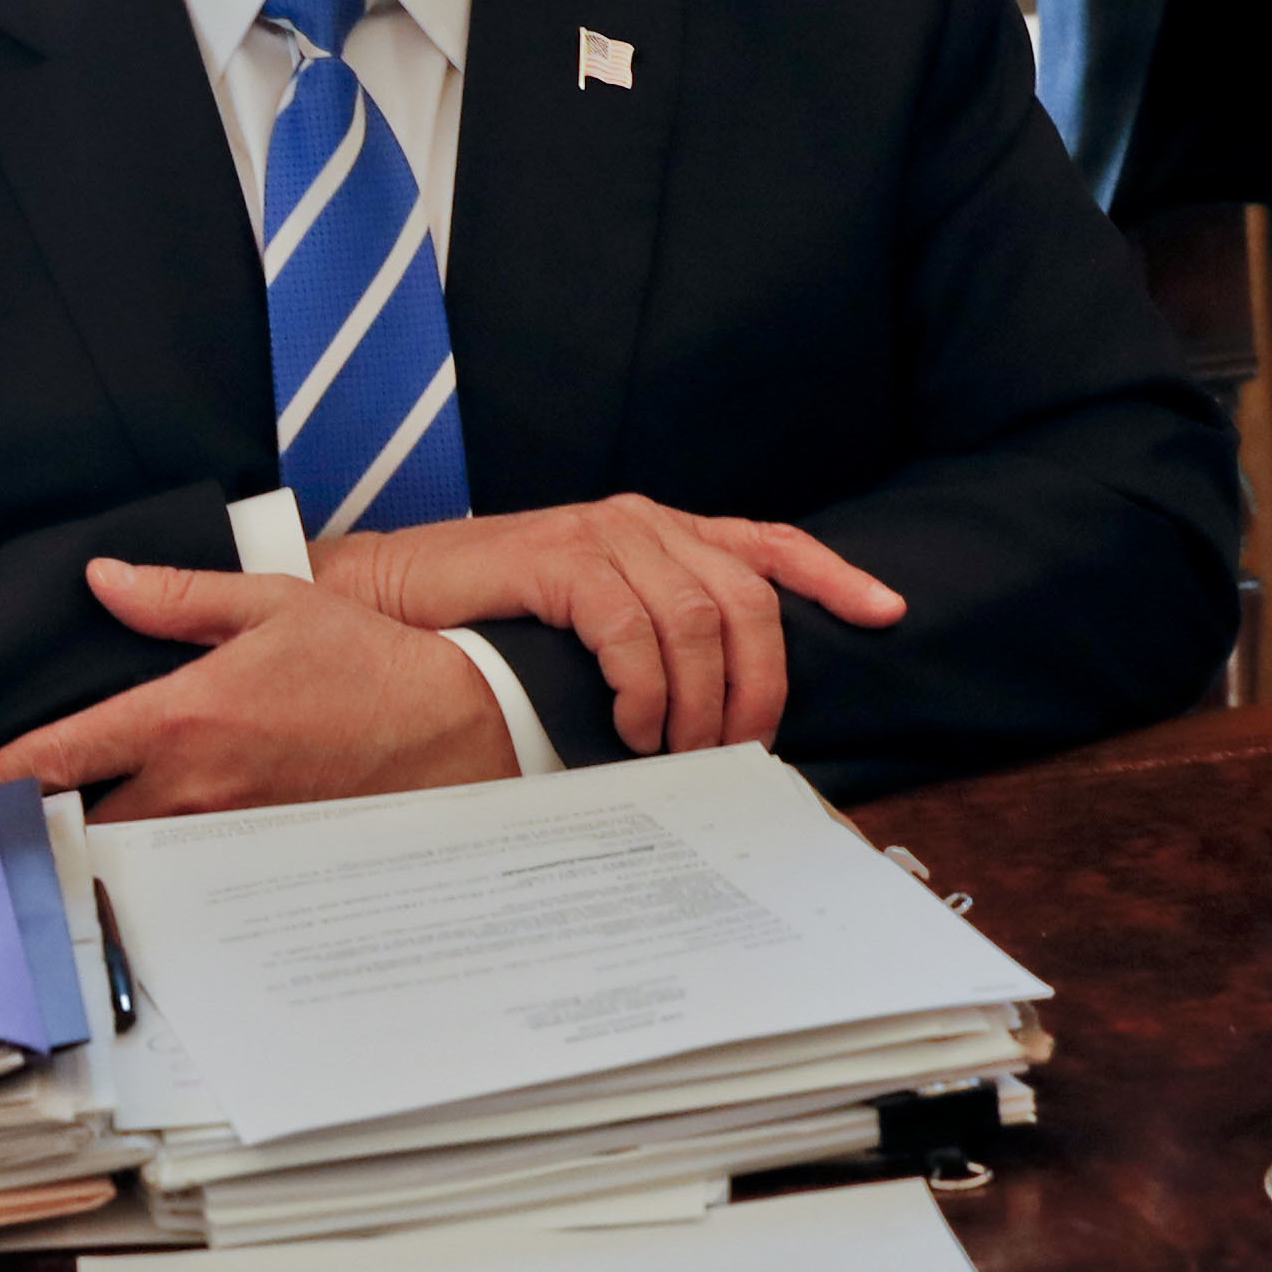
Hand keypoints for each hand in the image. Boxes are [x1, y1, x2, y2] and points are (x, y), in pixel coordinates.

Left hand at [0, 559, 513, 820]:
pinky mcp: (252, 856)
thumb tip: (103, 580)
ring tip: (41, 832)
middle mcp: (193, 787)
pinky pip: (179, 865)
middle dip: (29, 820)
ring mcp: (222, 831)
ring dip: (84, 842)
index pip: (59, 756)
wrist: (454, 729)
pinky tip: (129, 843)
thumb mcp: (271, 604)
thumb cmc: (364, 661)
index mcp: (184, 717)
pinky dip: (144, 858)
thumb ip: (177, 598)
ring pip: (123, 852)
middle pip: (75, 821)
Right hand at [312, 498, 905, 756]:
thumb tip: (715, 715)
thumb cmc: (486, 624)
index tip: (886, 612)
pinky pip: (632, 625)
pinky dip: (645, 685)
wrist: (386, 599)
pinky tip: (631, 724)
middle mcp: (642, 522)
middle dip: (759, 683)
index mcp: (660, 534)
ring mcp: (601, 533)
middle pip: (749, 599)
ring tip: (677, 749)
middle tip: (738, 745)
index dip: (833, 576)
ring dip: (699, 700)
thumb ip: (651, 642)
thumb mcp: (587, 628)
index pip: (769, 545)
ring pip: (699, 618)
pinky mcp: (557, 555)